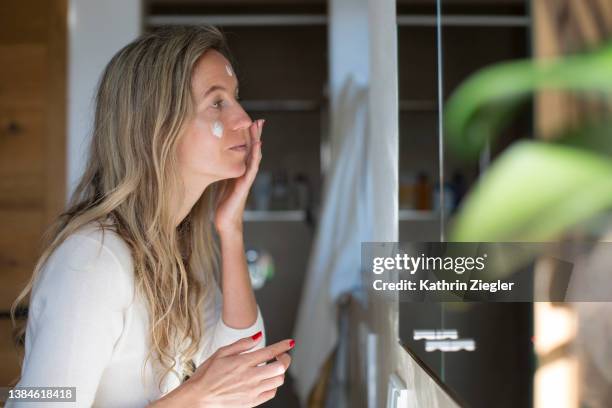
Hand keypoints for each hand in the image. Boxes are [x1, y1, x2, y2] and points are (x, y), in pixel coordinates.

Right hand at [150, 334, 292, 407]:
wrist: (198, 399)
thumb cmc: (206, 375)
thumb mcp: (221, 353)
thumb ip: (241, 344)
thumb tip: (258, 336)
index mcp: (242, 363)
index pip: (270, 352)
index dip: (283, 346)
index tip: (290, 343)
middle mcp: (250, 377)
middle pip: (280, 367)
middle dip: (285, 358)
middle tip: (281, 355)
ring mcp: (252, 391)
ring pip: (278, 381)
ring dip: (279, 372)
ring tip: (272, 367)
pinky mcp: (251, 403)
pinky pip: (271, 393)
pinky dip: (273, 385)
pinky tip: (266, 380)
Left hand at [214, 119, 263, 233]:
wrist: (226, 221)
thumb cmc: (224, 203)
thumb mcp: (223, 182)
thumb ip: (225, 171)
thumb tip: (218, 159)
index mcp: (241, 171)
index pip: (247, 151)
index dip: (250, 138)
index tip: (251, 123)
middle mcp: (246, 173)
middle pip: (254, 151)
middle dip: (256, 135)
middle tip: (260, 120)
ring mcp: (247, 178)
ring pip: (255, 156)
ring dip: (257, 141)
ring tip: (258, 128)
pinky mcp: (245, 185)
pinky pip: (252, 168)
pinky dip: (256, 156)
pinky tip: (258, 146)